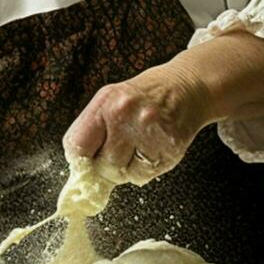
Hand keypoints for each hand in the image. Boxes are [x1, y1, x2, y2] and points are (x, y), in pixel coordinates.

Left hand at [63, 63, 207, 185]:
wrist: (187, 87)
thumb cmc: (145, 96)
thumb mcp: (112, 101)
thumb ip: (93, 132)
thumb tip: (80, 174)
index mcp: (106, 102)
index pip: (76, 145)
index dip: (79, 160)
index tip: (84, 163)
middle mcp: (126, 115)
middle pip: (101, 165)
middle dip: (105, 165)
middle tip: (118, 150)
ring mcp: (149, 132)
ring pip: (122, 174)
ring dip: (125, 169)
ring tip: (136, 147)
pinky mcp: (169, 148)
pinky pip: (144, 177)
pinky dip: (144, 171)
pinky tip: (151, 151)